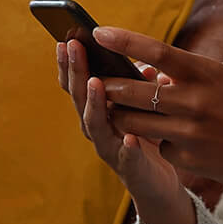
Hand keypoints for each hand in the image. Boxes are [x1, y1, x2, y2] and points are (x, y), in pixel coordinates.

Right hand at [57, 39, 183, 205]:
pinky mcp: (130, 169)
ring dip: (94, 103)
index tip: (66, 39)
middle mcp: (96, 128)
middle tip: (72, 46)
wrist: (157, 184)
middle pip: (80, 98)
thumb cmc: (146, 138)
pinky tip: (131, 138)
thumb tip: (148, 69)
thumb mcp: (141, 106)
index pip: (77, 84)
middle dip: (76, 71)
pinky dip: (127, 148)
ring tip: (95, 82)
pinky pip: (127, 158)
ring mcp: (110, 149)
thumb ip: (138, 87)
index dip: (69, 63)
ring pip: (96, 125)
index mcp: (97, 110)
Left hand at [89, 26, 222, 197]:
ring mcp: (189, 133)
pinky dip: (160, 143)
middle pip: (133, 90)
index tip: (99, 32)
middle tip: (96, 81)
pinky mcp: (188, 159)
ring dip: (121, 116)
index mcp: (206, 73)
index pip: (156, 51)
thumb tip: (162, 70)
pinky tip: (171, 141)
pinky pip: (159, 147)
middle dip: (109, 85)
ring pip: (134, 123)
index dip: (124, 40)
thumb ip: (199, 69)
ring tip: (116, 111)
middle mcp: (194, 101)